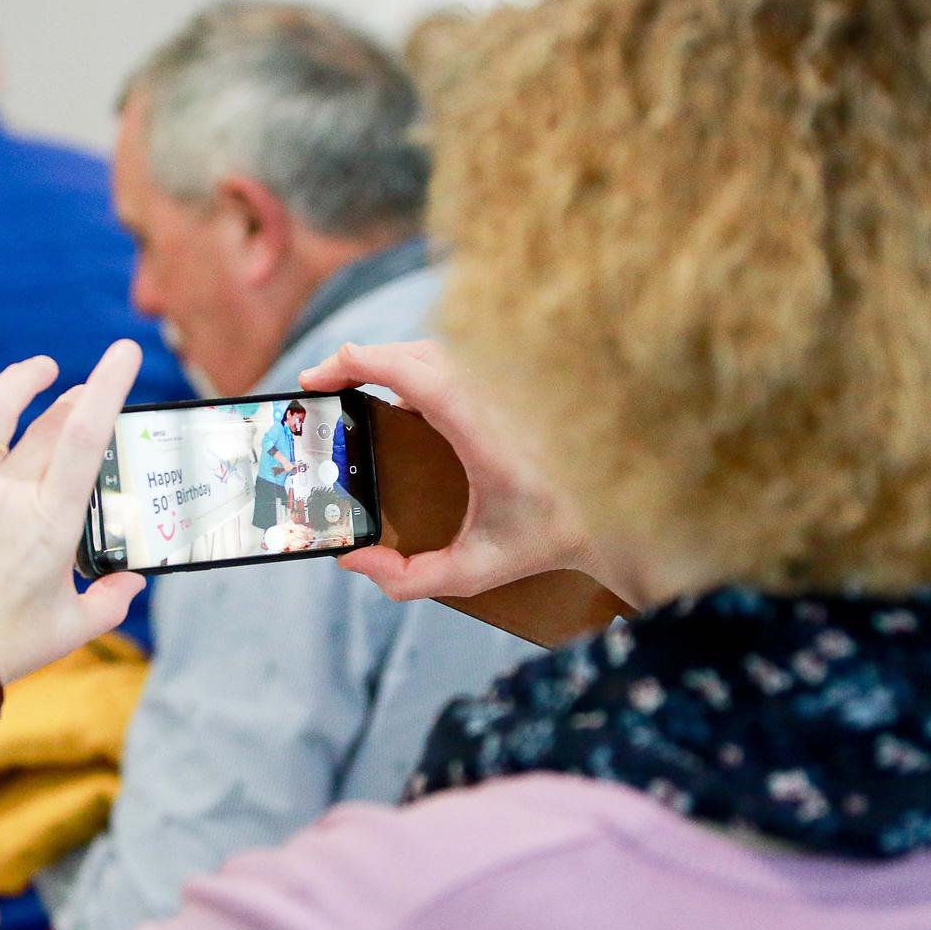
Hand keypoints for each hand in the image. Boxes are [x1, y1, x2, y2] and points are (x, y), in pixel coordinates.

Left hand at [0, 339, 146, 682]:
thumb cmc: (4, 649)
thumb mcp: (73, 628)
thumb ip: (112, 601)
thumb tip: (133, 582)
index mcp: (53, 521)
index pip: (87, 437)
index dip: (107, 386)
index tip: (121, 352)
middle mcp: (9, 493)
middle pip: (50, 424)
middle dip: (76, 400)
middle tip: (85, 395)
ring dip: (22, 381)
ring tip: (40, 369)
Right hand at [300, 340, 625, 602]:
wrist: (610, 516)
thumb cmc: (542, 541)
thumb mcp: (473, 572)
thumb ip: (408, 579)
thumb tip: (353, 558)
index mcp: (484, 434)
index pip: (419, 374)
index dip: (365, 362)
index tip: (324, 374)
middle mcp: (496, 398)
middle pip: (415, 353)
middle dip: (360, 359)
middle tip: (320, 383)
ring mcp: (506, 385)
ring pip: (434, 350)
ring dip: (388, 359)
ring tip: (349, 383)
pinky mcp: (511, 383)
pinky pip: (454, 360)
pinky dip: (416, 365)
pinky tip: (395, 392)